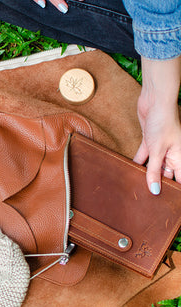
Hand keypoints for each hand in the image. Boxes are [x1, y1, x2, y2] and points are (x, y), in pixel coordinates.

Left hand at [133, 56, 180, 193]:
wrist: (156, 102)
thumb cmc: (163, 122)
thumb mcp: (157, 150)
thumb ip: (154, 170)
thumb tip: (154, 190)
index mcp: (180, 158)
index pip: (179, 179)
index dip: (174, 191)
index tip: (166, 204)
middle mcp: (172, 154)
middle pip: (165, 174)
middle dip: (156, 184)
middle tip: (146, 199)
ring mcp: (160, 147)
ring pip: (153, 166)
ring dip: (145, 174)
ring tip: (136, 188)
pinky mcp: (149, 141)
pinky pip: (144, 156)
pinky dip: (137, 162)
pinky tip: (129, 171)